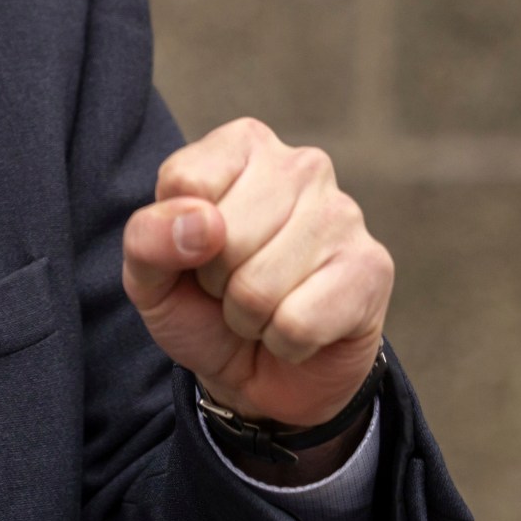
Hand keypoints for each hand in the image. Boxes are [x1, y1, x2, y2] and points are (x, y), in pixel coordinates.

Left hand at [122, 118, 391, 433]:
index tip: (196, 250)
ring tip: (266, 306)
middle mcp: (301, 165)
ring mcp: (343, 214)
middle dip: (216, 281)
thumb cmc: (200, 305)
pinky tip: (299, 324)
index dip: (176, 237)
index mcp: (242, 145)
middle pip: (224, 238)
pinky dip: (284, 342)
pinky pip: (298, 324)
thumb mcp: (150, 274)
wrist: (260, 376)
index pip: (185, 182)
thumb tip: (201, 224)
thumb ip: (147, 238)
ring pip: (258, 287)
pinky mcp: (373, 267)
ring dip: (248, 316)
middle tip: (233, 286)